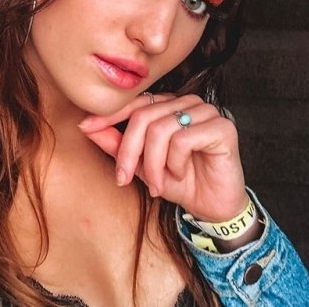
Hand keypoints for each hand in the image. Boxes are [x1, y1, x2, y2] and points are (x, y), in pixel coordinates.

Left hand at [78, 93, 248, 222]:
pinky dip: (175, 163)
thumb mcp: (139, 165)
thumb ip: (116, 144)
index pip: (134, 103)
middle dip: (129, 152)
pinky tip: (182, 172)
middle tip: (124, 178)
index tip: (85, 127)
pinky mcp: (223, 127)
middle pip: (143, 117)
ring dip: (153, 164)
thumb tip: (86, 126)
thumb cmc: (178, 181)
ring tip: (158, 183)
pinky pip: (183, 140)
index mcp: (168, 105)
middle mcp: (186, 102)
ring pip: (161, 129)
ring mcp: (206, 112)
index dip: (108, 115)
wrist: (212, 207)